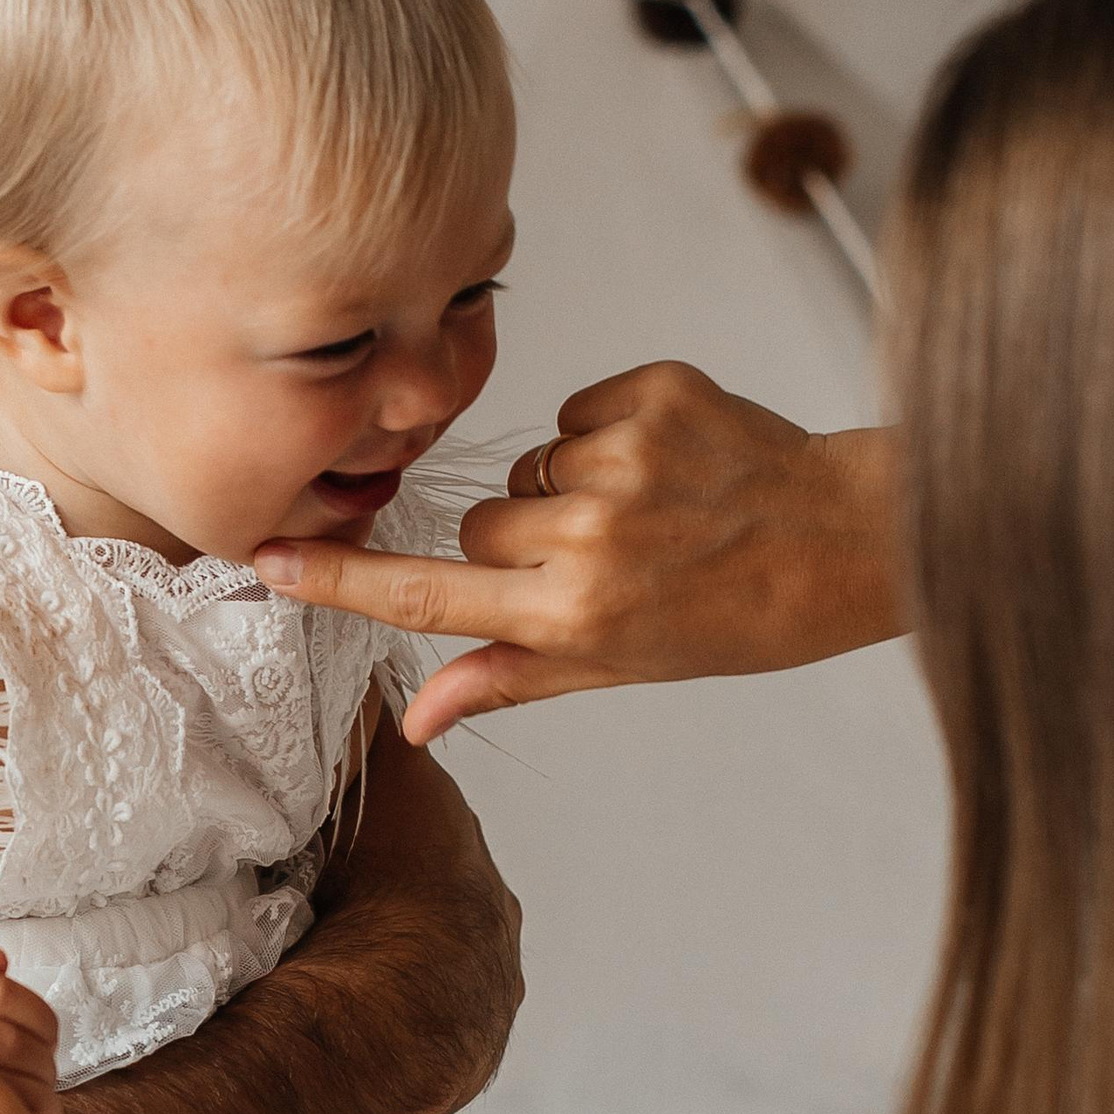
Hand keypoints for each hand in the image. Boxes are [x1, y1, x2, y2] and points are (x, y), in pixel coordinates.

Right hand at [250, 365, 900, 737]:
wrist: (844, 542)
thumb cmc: (733, 617)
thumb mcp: (618, 668)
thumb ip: (507, 676)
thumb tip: (414, 719)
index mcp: (574, 618)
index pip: (428, 596)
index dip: (342, 580)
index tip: (269, 559)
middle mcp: (593, 541)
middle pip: (479, 528)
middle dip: (515, 543)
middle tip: (596, 561)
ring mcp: (625, 462)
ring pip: (528, 471)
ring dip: (568, 489)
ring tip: (646, 513)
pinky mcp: (655, 394)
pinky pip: (578, 412)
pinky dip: (610, 434)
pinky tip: (668, 465)